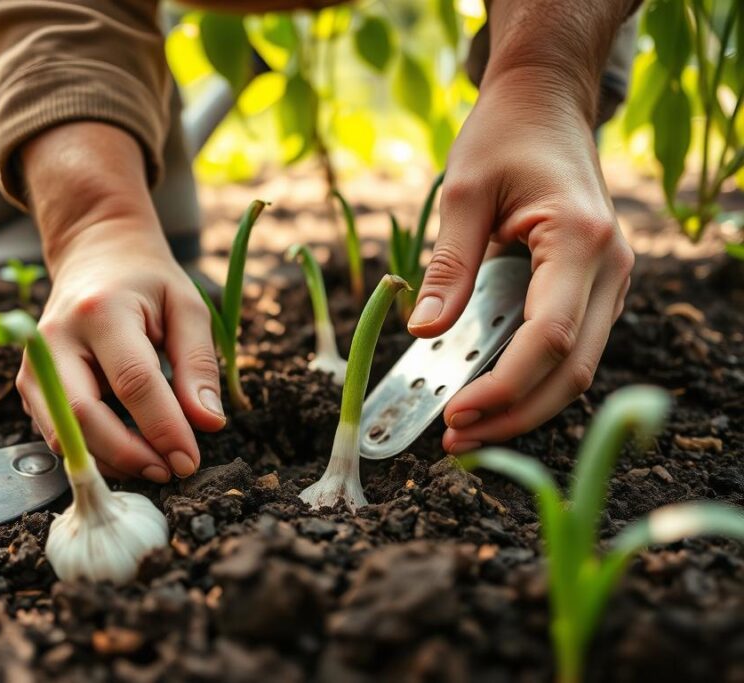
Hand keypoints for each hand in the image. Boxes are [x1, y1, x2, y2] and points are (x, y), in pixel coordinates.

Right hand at [17, 123, 225, 481]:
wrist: (95, 254)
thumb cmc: (147, 282)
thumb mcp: (187, 307)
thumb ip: (198, 364)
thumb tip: (207, 424)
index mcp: (101, 311)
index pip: (133, 382)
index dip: (163, 427)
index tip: (190, 459)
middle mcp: (55, 338)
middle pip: (84, 415)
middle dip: (129, 454)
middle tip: (170, 471)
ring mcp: (35, 364)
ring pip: (63, 432)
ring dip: (110, 461)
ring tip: (154, 465)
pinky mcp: (29, 385)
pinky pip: (57, 431)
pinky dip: (93, 450)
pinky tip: (128, 451)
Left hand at [407, 71, 634, 452]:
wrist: (547, 101)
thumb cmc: (504, 134)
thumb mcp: (462, 192)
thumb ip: (447, 266)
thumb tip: (423, 333)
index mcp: (581, 240)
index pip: (550, 337)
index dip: (504, 387)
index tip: (455, 414)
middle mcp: (610, 267)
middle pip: (573, 369)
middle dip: (514, 413)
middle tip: (454, 441)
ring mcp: (608, 281)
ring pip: (577, 367)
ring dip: (524, 405)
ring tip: (464, 429)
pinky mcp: (592, 287)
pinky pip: (569, 348)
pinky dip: (530, 379)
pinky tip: (486, 394)